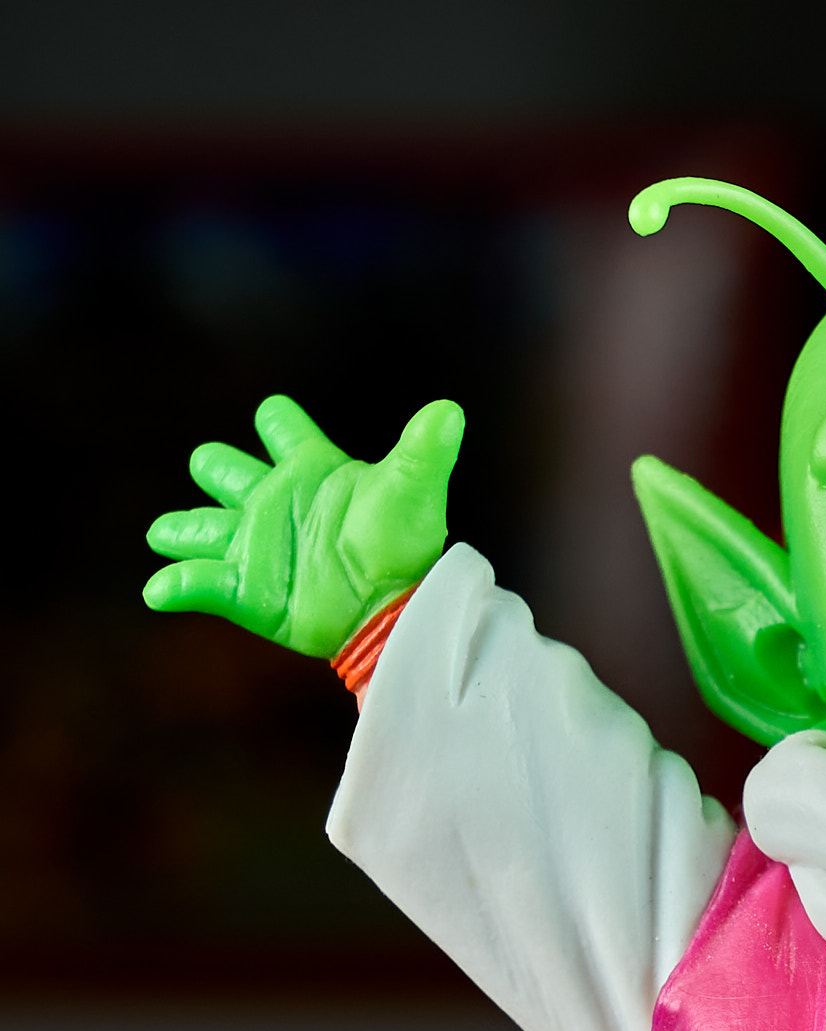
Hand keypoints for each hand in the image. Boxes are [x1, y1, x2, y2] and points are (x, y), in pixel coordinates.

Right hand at [144, 395, 462, 657]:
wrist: (398, 610)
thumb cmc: (405, 548)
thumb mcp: (414, 493)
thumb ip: (424, 449)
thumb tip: (450, 411)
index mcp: (311, 470)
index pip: (281, 426)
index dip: (278, 422)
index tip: (278, 422)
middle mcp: (277, 503)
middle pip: (224, 469)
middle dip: (217, 467)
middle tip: (216, 469)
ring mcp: (259, 547)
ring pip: (200, 527)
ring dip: (179, 529)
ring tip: (162, 533)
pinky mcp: (249, 592)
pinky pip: (199, 584)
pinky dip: (177, 585)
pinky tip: (160, 590)